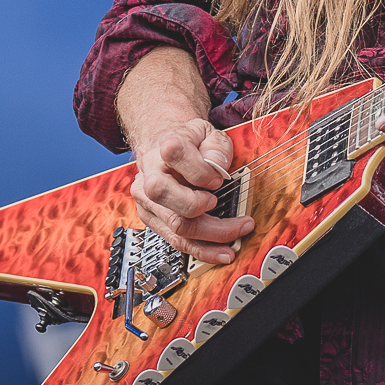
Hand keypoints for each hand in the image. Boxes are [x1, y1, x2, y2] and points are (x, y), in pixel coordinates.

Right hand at [116, 47, 252, 263]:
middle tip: (233, 216)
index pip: (175, 154)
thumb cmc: (192, 144)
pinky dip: (200, 249)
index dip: (200, 170)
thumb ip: (217, 146)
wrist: (168, 149)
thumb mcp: (210, 133)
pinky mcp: (152, 218)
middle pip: (167, 195)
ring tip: (236, 239)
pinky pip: (175, 241)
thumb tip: (217, 166)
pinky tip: (220, 251)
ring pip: (175, 225)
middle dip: (203, 209)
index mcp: (164, 146)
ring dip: (210, 237)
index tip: (220, 179)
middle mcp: (150, 173)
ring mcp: (148, 199)